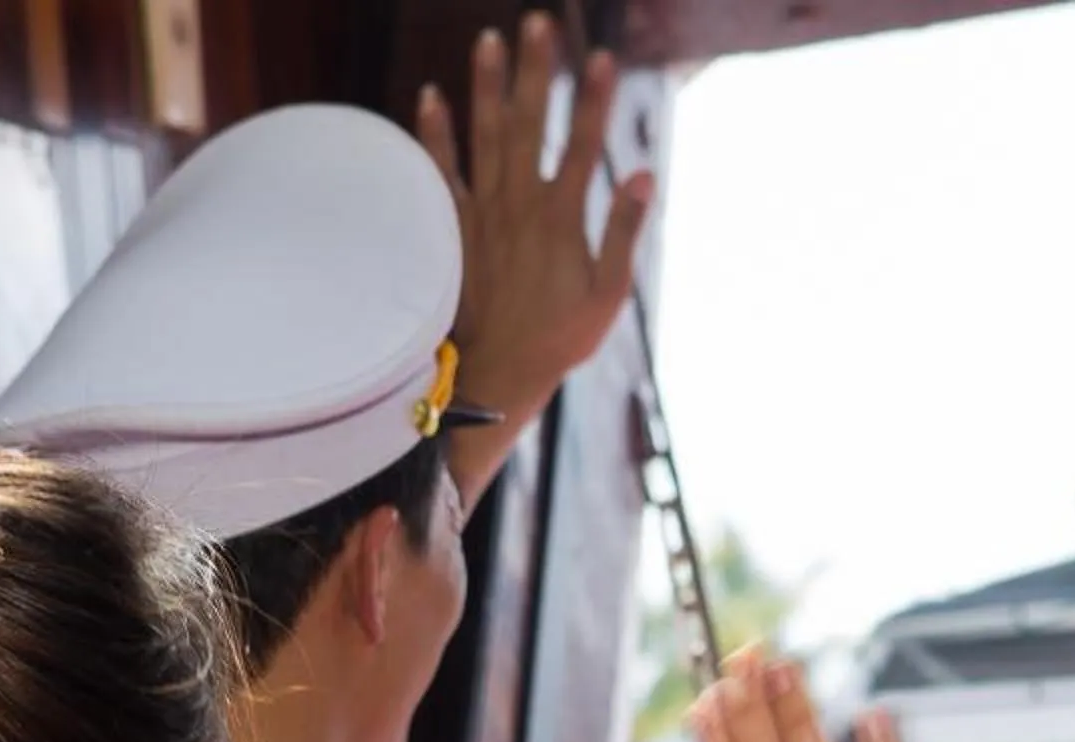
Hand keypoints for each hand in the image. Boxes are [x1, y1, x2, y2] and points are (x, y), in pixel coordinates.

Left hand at [413, 16, 653, 423]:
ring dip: (486, 86)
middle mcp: (518, 206)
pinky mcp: (452, 228)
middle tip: (538, 22)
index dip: (593, 100)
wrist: (496, 374)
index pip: (582, 145)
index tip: (602, 56)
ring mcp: (482, 213)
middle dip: (536, 72)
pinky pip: (440, 172)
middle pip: (529, 125)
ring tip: (488, 39)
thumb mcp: (608, 295)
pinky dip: (435, 133)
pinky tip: (431, 94)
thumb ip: (622, 233)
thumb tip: (643, 177)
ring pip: (483, 137)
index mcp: (561, 219)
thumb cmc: (559, 339)